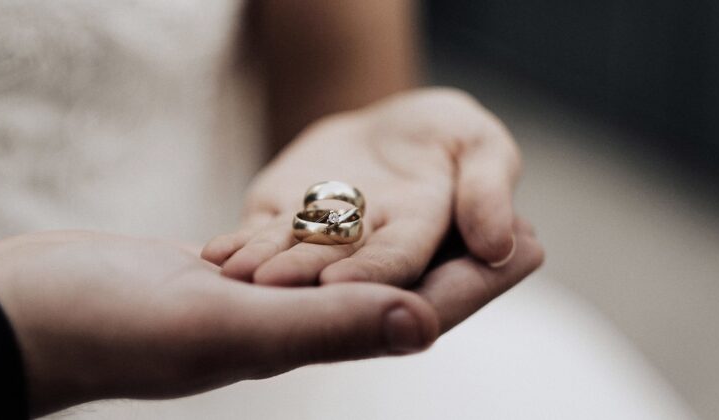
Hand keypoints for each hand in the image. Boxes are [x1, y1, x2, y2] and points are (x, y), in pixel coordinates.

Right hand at [0, 227, 541, 416]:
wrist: (28, 314)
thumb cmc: (111, 328)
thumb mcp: (225, 324)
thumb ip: (323, 326)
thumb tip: (421, 325)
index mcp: (299, 341)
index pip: (410, 311)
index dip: (478, 283)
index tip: (533, 245)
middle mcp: (288, 327)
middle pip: (394, 290)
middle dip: (455, 260)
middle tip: (510, 223)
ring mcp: (256, 304)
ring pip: (352, 272)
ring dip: (403, 244)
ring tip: (445, 212)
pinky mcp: (223, 278)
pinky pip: (302, 256)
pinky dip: (339, 234)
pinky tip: (354, 219)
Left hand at [202, 88, 522, 286]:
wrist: (388, 125)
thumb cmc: (444, 135)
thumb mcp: (479, 145)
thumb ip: (489, 188)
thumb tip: (501, 244)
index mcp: (421, 237)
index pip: (400, 262)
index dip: (373, 273)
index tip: (341, 283)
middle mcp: (368, 250)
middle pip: (337, 269)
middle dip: (305, 279)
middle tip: (271, 286)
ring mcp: (322, 242)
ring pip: (292, 258)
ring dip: (265, 268)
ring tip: (235, 272)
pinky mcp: (285, 226)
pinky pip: (262, 239)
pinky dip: (241, 247)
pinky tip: (217, 254)